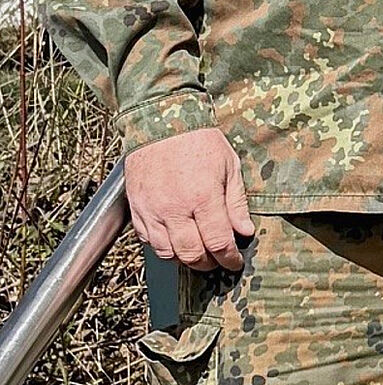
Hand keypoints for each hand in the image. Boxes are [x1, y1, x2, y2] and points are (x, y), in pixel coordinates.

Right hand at [126, 129, 254, 271]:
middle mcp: (174, 208)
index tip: (234, 262)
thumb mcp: (229, 166)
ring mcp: (152, 210)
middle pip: (191, 254)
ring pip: (167, 253)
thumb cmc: (199, 140)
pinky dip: (163, 247)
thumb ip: (236, 202)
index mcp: (202, 197)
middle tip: (218, 260)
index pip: (218, 243)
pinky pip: (147, 240)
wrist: (161, 121)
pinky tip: (176, 240)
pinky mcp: (136, 208)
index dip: (229, 258)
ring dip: (184, 259)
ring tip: (198, 253)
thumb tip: (244, 232)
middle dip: (208, 263)